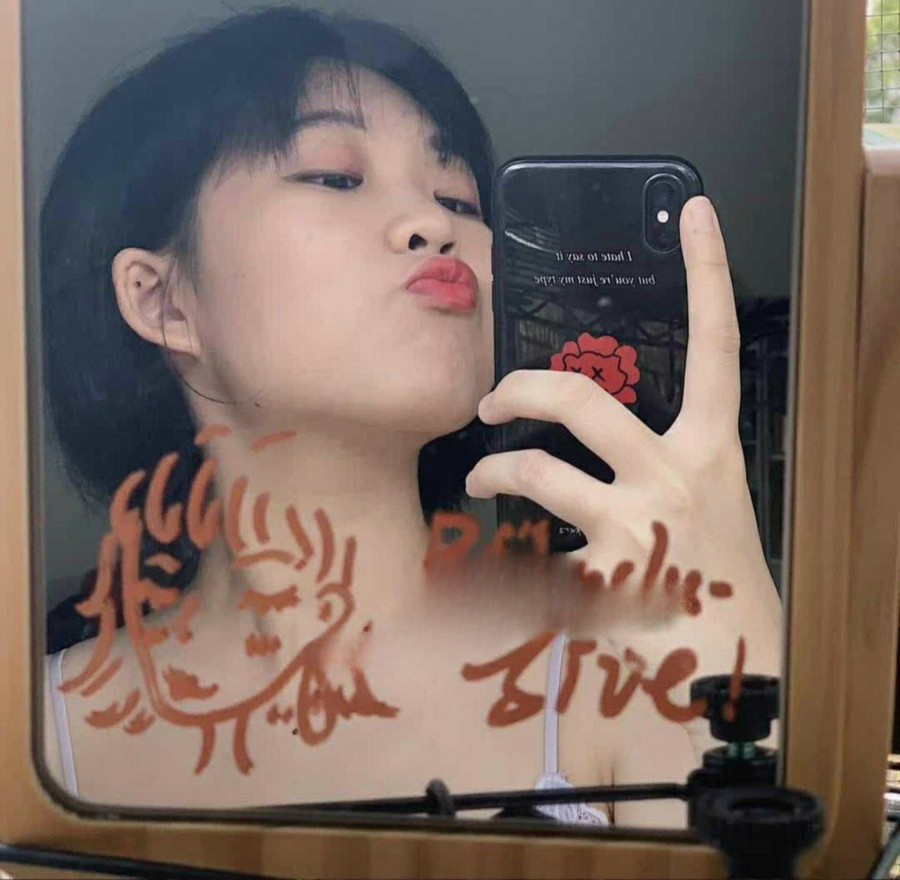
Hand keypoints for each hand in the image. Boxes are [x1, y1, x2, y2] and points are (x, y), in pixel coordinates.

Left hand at [465, 196, 781, 682]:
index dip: (708, 273)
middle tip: (491, 400)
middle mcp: (672, 474)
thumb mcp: (708, 498)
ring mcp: (634, 525)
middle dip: (522, 389)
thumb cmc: (717, 570)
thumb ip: (663, 458)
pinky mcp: (598, 578)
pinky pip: (527, 558)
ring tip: (477, 479)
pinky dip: (502, 565)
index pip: (716, 345)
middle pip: (581, 400)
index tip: (697, 211)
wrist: (735, 659)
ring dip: (495, 471)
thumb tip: (594, 438)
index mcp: (709, 446)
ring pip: (537, 473)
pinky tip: (499, 573)